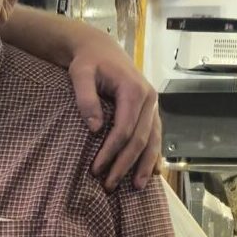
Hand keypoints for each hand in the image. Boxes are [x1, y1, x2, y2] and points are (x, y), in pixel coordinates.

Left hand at [69, 47, 160, 190]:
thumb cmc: (87, 62)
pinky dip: (153, 155)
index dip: (111, 152)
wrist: (99, 49)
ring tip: (134, 187)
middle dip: (125, 164)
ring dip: (143, 165)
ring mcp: (152, 106)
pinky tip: (151, 173)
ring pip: (152, 141)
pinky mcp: (150, 111)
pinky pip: (156, 136)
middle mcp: (149, 100)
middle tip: (109, 185)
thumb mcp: (80, 74)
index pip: (124, 129)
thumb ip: (86, 99)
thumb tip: (94, 128)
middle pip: (140, 140)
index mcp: (134, 91)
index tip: (96, 170)